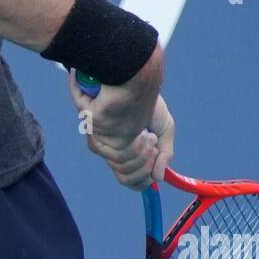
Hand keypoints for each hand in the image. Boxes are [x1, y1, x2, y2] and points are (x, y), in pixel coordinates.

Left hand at [69, 73, 175, 191]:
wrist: (138, 78)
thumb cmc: (146, 99)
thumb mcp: (163, 128)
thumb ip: (164, 154)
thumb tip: (160, 179)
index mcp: (120, 145)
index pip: (124, 175)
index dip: (140, 180)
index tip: (154, 177)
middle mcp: (107, 144)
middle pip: (123, 174)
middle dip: (144, 164)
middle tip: (153, 143)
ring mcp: (99, 136)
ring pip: (120, 166)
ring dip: (142, 154)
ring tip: (149, 135)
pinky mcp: (94, 128)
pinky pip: (116, 155)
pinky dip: (135, 149)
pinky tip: (143, 134)